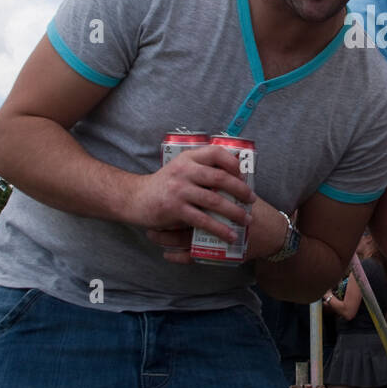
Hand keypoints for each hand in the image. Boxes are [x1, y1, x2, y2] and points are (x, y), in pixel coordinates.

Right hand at [133, 145, 254, 263]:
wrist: (134, 198)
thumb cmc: (164, 185)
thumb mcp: (180, 168)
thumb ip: (201, 168)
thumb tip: (234, 175)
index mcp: (188, 158)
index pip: (216, 152)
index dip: (234, 162)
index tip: (245, 175)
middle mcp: (184, 170)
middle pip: (221, 178)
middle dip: (241, 190)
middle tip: (252, 200)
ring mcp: (179, 189)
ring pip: (215, 200)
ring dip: (235, 212)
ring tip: (247, 220)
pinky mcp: (175, 209)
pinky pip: (203, 220)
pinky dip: (220, 229)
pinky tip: (230, 235)